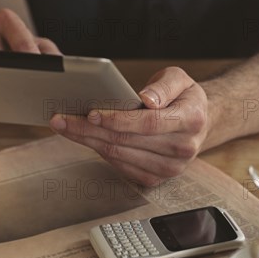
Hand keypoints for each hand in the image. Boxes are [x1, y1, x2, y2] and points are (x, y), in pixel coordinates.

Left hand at [49, 67, 208, 185]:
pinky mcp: (155, 178)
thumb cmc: (183, 97)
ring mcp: (170, 168)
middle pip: (127, 141)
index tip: (91, 114)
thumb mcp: (179, 79)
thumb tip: (147, 99)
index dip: (118, 120)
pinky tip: (85, 139)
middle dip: (89, 130)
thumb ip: (164, 86)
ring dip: (88, 141)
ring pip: (119, 155)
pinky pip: (120, 167)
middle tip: (61, 119)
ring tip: (65, 127)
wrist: (197, 122)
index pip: (148, 123)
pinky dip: (99, 152)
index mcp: (191, 120)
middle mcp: (183, 148)